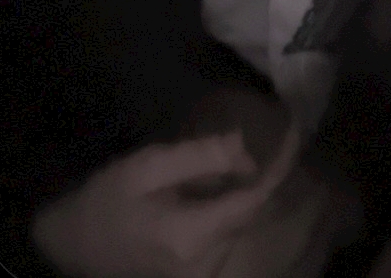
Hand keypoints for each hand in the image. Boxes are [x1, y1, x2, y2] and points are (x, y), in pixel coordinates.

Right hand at [32, 88, 358, 277]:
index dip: (282, 162)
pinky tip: (288, 205)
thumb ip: (199, 156)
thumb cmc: (106, 203)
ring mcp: (212, 277)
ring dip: (300, 215)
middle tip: (316, 148)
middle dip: (302, 190)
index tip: (297, 129)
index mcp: (193, 234)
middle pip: (274, 229)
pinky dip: (280, 231)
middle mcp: (211, 264)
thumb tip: (247, 148)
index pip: (256, 197)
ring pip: (272, 247)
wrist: (75, 250)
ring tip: (315, 173)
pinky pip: (259, 255)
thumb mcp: (145, 168)